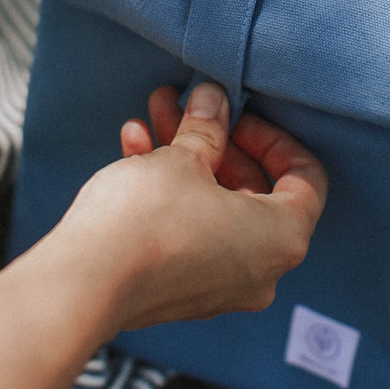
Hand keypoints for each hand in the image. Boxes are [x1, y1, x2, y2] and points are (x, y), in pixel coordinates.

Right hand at [0, 83, 324, 388]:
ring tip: (152, 117)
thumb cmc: (146, 221)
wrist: (84, 284)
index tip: (236, 116)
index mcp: (282, 237)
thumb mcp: (184, 159)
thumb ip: (208, 126)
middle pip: (253, 187)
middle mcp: (261, 268)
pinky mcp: (182, 289)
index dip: (273, 137)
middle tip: (188, 108)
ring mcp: (221, 284)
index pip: (305, 178)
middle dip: (216, 140)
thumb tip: (214, 99)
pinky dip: (170, 192)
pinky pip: (190, 229)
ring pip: (215, 205)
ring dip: (186, 158)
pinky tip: (134, 149)